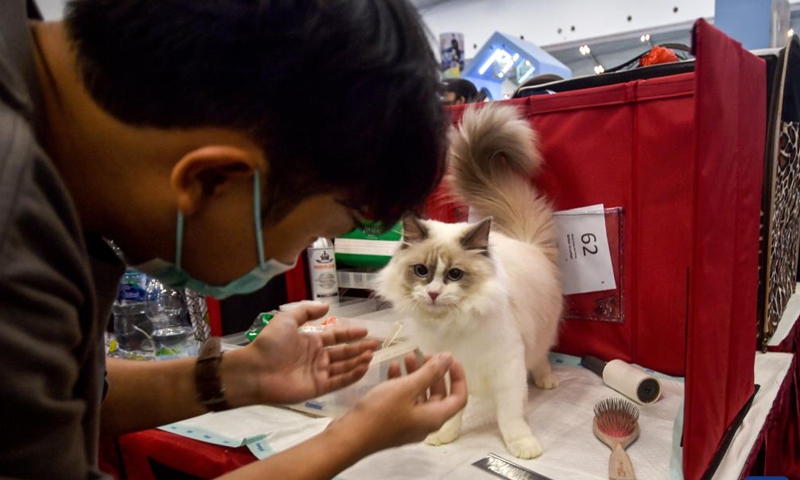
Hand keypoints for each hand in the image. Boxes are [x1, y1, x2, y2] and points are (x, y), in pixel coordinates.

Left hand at [221, 302, 378, 405]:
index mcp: (310, 340)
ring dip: (358, 361)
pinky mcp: (317, 388)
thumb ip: (307, 312)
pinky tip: (364, 368)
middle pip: (343, 352)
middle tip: (377, 344)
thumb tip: (327, 306)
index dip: (350, 333)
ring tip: (372, 355)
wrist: (255, 371)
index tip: (365, 331)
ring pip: (343, 366)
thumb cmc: (270, 344)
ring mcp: (318, 373)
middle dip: (359, 348)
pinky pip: (339, 381)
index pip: (335, 337)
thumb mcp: (287, 320)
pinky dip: (352, 375)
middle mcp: (316, 357)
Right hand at [329, 352, 467, 453]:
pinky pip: (404, 400)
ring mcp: (409, 424)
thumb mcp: (407, 387)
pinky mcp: (393, 422)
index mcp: (435, 417)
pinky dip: (401, 384)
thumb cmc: (381, 411)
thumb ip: (430, 372)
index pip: (459, 397)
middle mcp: (425, 423)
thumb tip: (449, 358)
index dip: (458, 376)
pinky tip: (391, 369)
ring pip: (419, 395)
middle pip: (439, 395)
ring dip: (415, 375)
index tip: (448, 359)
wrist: (351, 436)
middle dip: (433, 372)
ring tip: (406, 357)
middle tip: (424, 355)